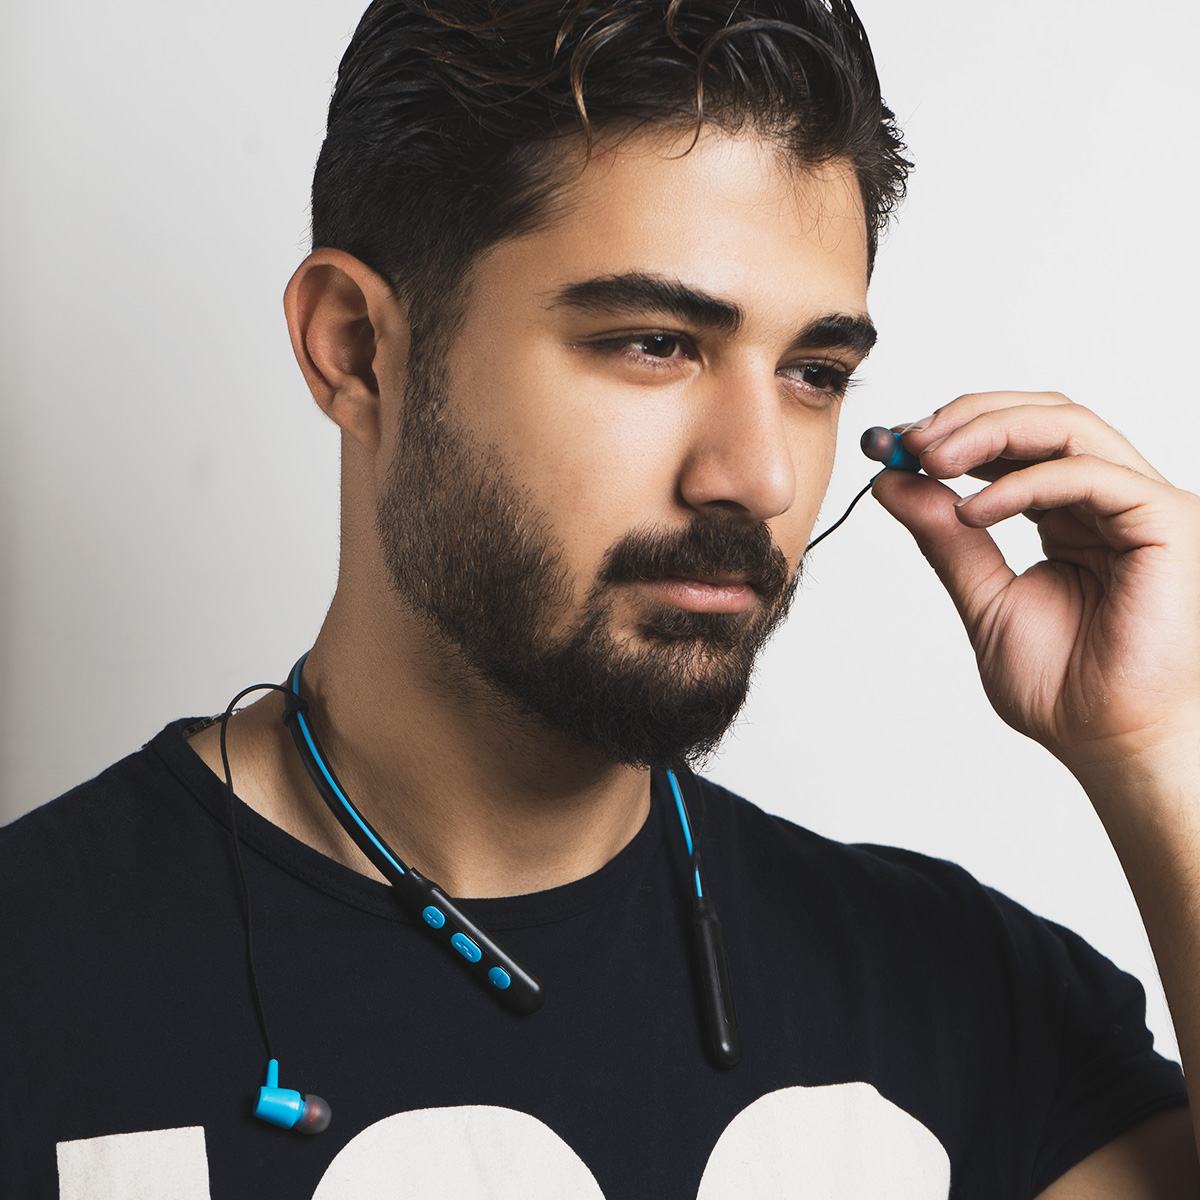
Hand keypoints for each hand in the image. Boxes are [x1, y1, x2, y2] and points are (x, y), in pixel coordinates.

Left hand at [872, 391, 1199, 785]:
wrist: (1107, 744)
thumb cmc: (1062, 687)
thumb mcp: (983, 597)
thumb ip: (944, 538)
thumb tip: (893, 483)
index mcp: (1071, 514)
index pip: (1018, 442)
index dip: (956, 431)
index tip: (895, 443)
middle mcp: (1110, 500)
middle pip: (1044, 416)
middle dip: (968, 417)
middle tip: (908, 439)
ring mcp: (1141, 506)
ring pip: (1068, 426)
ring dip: (990, 432)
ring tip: (930, 459)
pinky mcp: (1165, 522)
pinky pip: (1089, 474)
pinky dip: (1022, 483)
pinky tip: (971, 512)